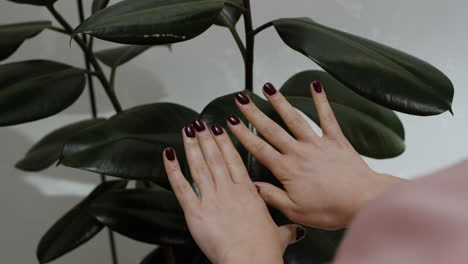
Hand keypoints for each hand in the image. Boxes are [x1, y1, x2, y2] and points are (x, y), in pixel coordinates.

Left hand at [163, 120, 304, 263]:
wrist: (250, 261)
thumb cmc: (264, 250)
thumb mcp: (279, 236)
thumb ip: (287, 230)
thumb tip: (296, 231)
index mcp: (248, 192)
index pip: (234, 160)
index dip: (225, 142)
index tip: (220, 128)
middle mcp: (229, 190)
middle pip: (216, 158)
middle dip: (206, 138)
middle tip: (200, 123)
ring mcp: (212, 199)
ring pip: (200, 166)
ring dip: (192, 146)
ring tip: (187, 130)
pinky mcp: (196, 212)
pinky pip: (182, 187)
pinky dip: (173, 170)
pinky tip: (169, 155)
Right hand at [227, 81, 404, 229]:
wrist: (363, 201)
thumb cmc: (331, 209)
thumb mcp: (296, 211)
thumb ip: (272, 196)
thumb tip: (253, 186)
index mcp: (287, 169)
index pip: (259, 149)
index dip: (243, 134)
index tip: (230, 122)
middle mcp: (299, 152)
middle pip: (272, 129)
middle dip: (254, 113)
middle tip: (241, 100)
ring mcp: (317, 144)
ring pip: (294, 119)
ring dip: (280, 102)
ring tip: (268, 88)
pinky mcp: (336, 140)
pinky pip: (327, 117)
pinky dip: (321, 101)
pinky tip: (315, 86)